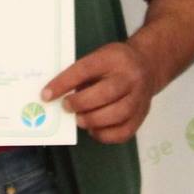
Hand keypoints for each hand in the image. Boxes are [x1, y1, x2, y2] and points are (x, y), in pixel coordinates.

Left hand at [41, 41, 155, 144]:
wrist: (148, 65)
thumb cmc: (115, 62)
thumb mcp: (99, 57)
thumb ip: (82, 74)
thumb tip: (56, 95)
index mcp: (114, 58)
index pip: (85, 69)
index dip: (64, 83)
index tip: (46, 95)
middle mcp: (130, 77)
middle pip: (106, 93)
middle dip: (81, 103)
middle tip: (66, 107)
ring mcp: (139, 97)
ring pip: (118, 114)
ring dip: (93, 120)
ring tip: (79, 120)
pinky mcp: (142, 115)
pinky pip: (124, 131)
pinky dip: (105, 135)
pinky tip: (93, 130)